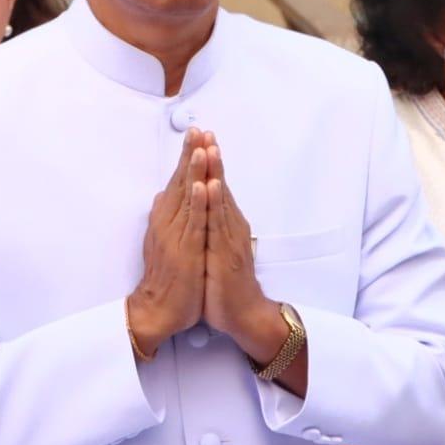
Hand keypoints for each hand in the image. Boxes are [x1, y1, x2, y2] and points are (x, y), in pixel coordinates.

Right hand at [126, 130, 208, 351]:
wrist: (156, 310)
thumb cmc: (164, 279)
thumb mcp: (163, 242)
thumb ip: (165, 218)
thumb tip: (163, 196)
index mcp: (166, 219)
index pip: (178, 182)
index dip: (187, 158)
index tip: (196, 135)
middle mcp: (168, 222)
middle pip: (181, 182)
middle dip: (190, 154)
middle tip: (198, 129)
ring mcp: (177, 235)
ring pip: (187, 197)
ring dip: (194, 171)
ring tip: (200, 146)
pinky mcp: (186, 250)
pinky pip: (194, 222)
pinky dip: (199, 203)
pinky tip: (204, 185)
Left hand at [200, 143, 279, 363]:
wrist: (243, 314)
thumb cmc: (226, 285)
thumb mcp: (213, 249)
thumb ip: (208, 228)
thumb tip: (200, 210)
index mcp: (225, 224)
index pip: (215, 187)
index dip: (208, 163)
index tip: (201, 138)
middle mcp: (230, 226)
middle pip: (220, 185)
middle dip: (213, 157)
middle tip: (207, 131)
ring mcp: (230, 237)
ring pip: (221, 198)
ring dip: (216, 172)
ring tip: (210, 147)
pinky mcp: (226, 252)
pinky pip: (220, 223)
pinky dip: (216, 202)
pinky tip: (212, 184)